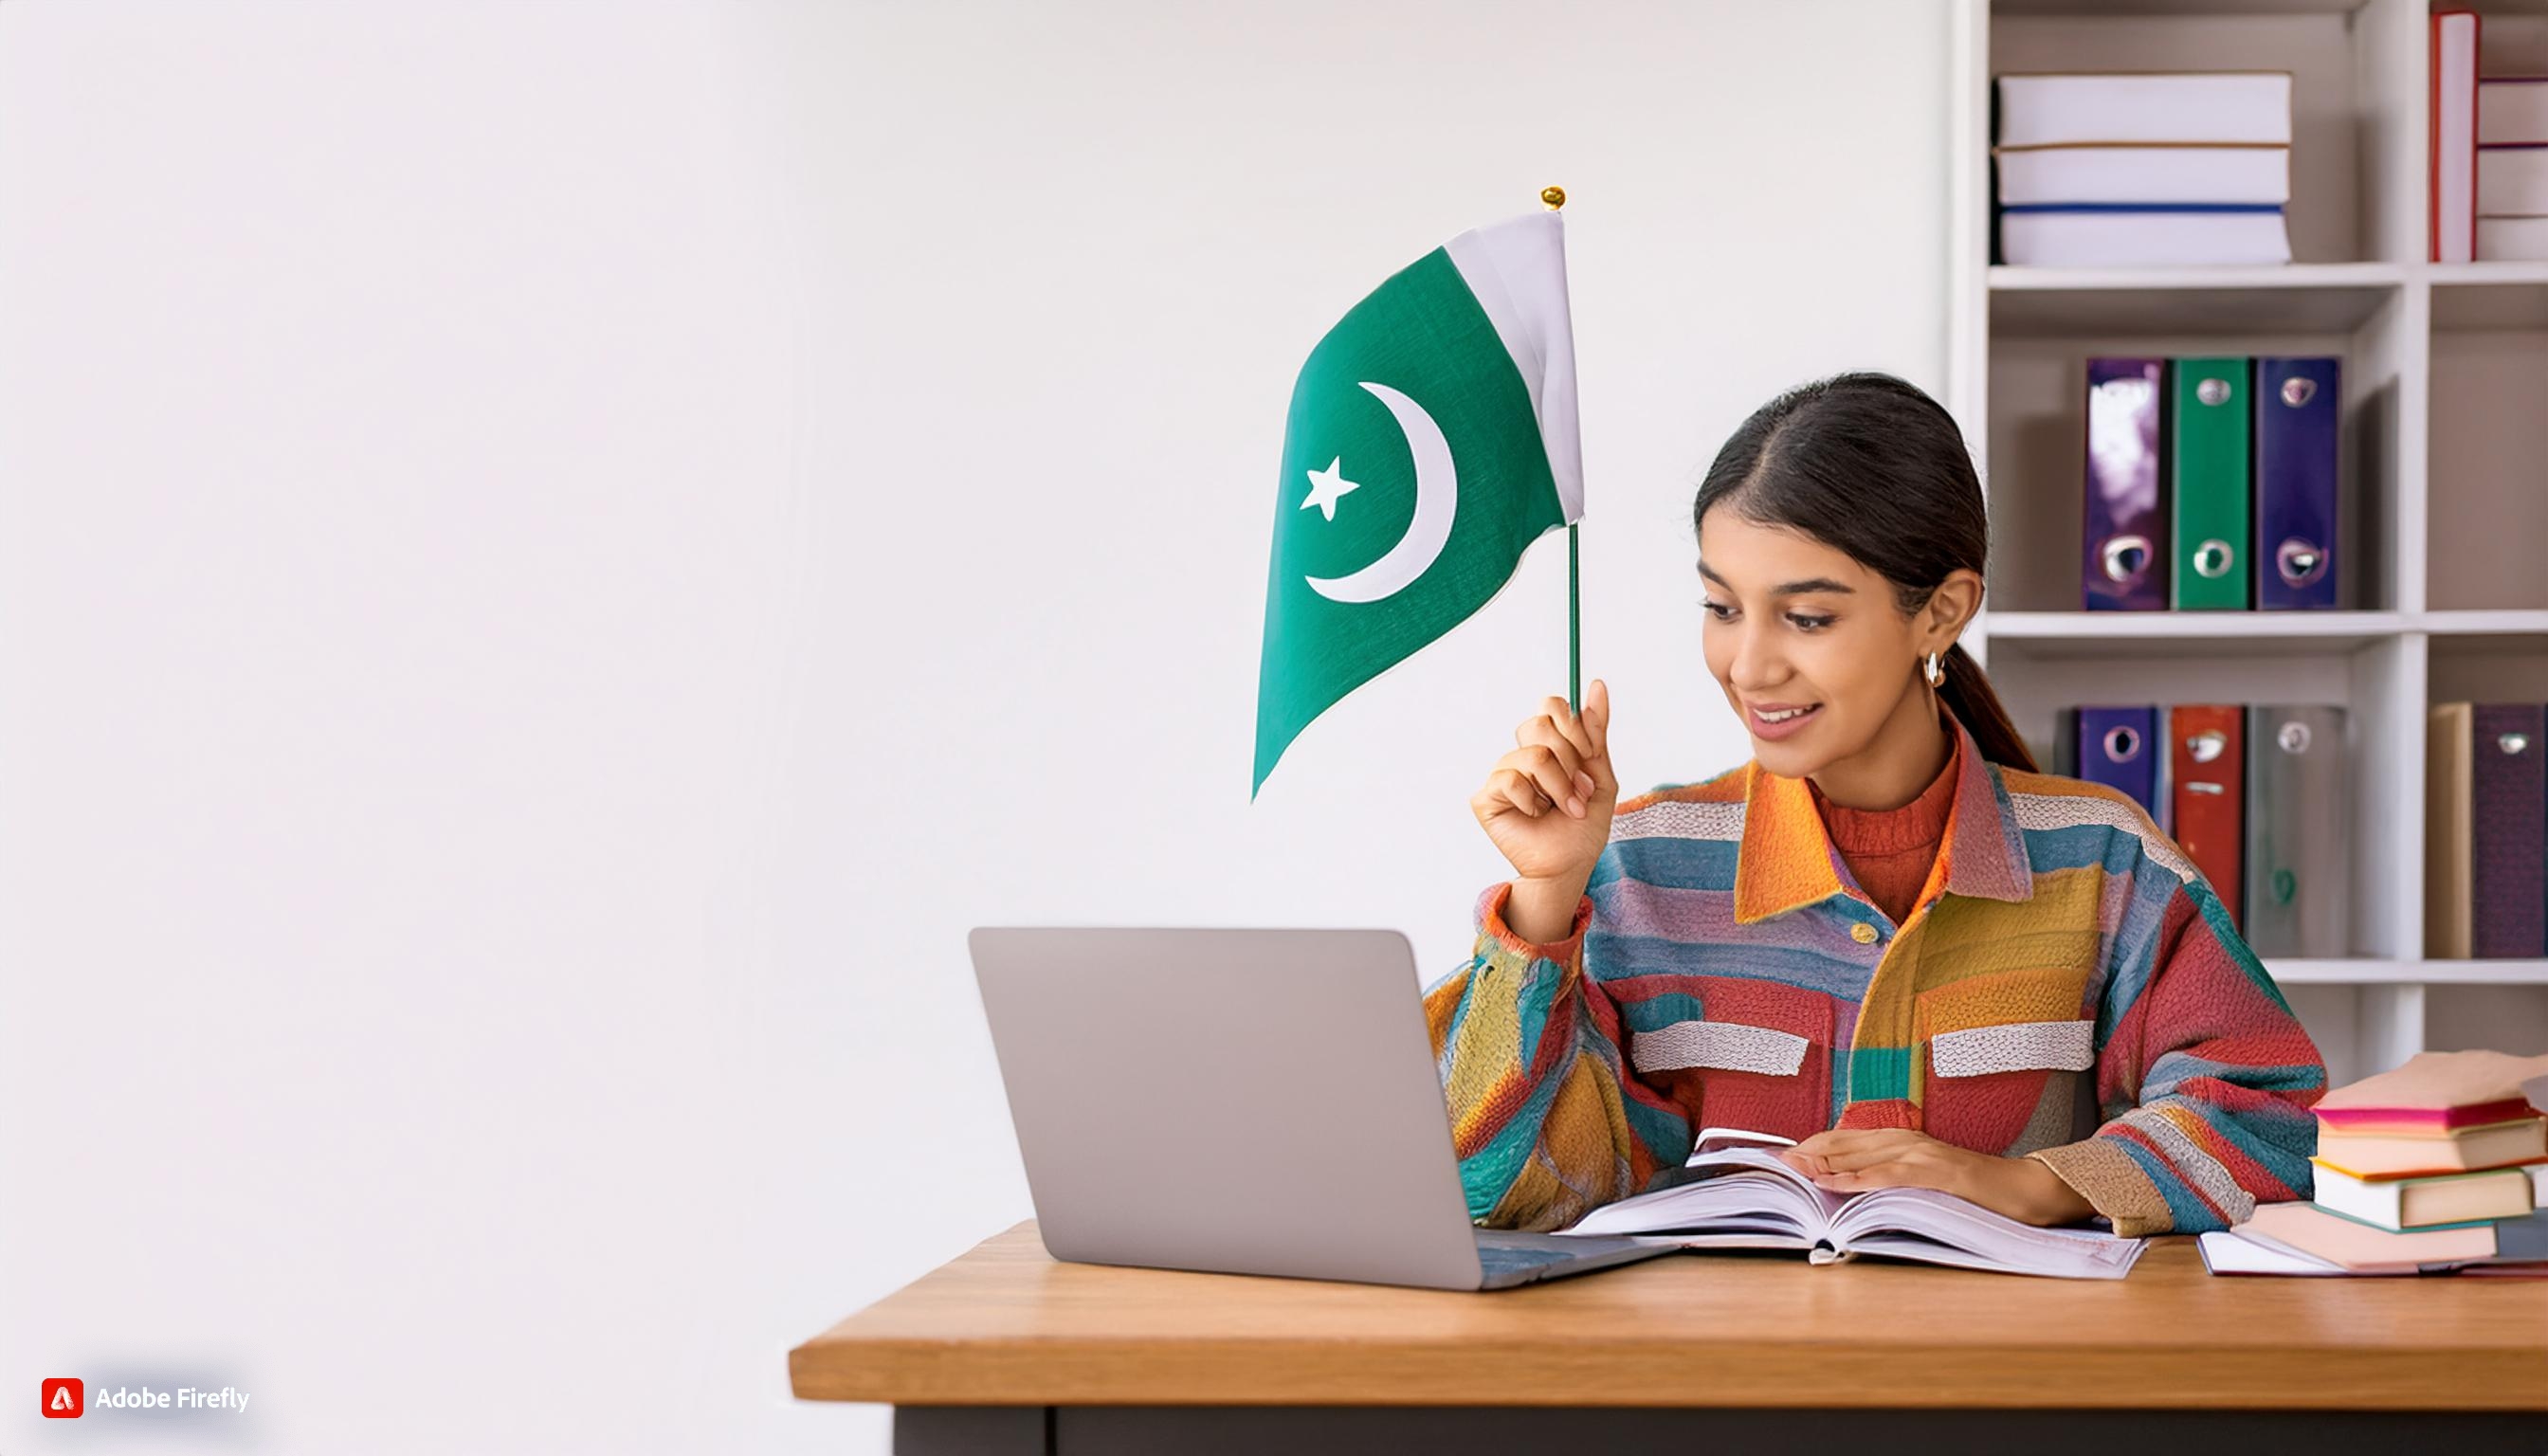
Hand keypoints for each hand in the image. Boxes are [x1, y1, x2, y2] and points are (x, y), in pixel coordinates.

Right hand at [1470, 678, 1617, 887]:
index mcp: (1548, 745)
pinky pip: (1510, 780)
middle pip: (1539, 724)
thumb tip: (1598, 684)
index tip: (1589, 754)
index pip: (1551, 706)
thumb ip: (1597, 732)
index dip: (1573, 726)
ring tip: (1565, 809)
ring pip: (1532, 756)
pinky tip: (1535, 816)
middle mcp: (1521, 754)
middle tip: (1579, 792)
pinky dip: (1532, 801)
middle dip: (1570, 762)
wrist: (1570, 867)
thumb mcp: (1601, 775)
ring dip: (1559, 788)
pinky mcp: (1486, 797)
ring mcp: (1502, 774)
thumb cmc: (1583, 827)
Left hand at [1777, 1129, 2096, 1226]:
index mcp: (1900, 1140)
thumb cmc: (1972, 1191)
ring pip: (1860, 1156)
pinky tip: (1832, 1185)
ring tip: (1789, 1169)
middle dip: (1804, 1153)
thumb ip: (1888, 1177)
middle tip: (1770, 1162)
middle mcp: (1906, 1140)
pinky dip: (1857, 1180)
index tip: (1776, 1156)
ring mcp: (1922, 1154)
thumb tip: (1847, 1188)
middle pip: (1843, 1144)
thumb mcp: (1921, 1180)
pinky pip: (1888, 1176)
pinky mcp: (1937, 1173)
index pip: (1842, 1138)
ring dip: (1821, 1163)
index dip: (1808, 1146)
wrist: (2025, 1191)